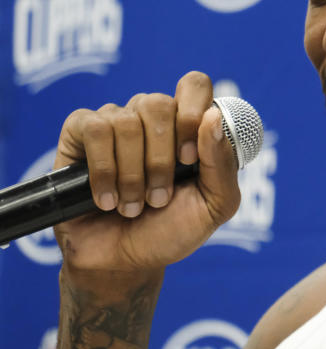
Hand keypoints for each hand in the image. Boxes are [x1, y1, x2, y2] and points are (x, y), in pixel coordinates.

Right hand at [53, 71, 241, 273]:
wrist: (124, 263)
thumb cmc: (172, 230)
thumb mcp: (215, 205)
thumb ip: (222, 163)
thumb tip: (213, 116)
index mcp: (188, 125)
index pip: (194, 85)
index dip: (192, 114)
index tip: (189, 159)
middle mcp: (152, 117)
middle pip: (159, 104)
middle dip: (160, 160)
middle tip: (159, 197)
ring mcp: (116, 121)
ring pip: (126, 121)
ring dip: (132, 174)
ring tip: (132, 206)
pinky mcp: (79, 134)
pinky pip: (93, 129)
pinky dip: (103, 170)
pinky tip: (106, 198)